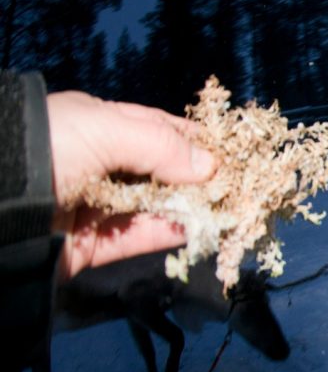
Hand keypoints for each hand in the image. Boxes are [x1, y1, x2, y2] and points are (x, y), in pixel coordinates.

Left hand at [47, 91, 216, 279]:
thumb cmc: (48, 149)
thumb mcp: (105, 129)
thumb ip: (161, 146)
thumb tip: (210, 166)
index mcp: (97, 126)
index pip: (156, 129)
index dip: (193, 140)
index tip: (229, 151)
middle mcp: (98, 165)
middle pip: (160, 171)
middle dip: (197, 178)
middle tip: (235, 185)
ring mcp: (96, 206)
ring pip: (154, 206)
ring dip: (190, 207)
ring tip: (226, 209)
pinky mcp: (92, 245)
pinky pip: (138, 238)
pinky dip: (168, 234)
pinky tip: (198, 229)